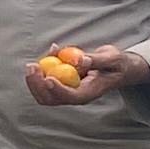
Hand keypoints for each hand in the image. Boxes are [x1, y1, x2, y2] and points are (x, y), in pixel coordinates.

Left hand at [23, 42, 149, 106]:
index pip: (70, 97)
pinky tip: (53, 50)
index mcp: (89, 93)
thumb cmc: (116, 63)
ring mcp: (67, 90)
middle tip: (32, 66)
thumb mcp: (112, 59)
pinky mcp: (61, 83)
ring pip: (43, 91)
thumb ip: (96, 60)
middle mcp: (75, 95)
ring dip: (35, 77)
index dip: (57, 89)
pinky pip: (46, 79)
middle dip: (37, 84)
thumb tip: (80, 60)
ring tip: (40, 58)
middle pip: (50, 98)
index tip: (48, 78)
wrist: (117, 67)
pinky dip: (44, 66)